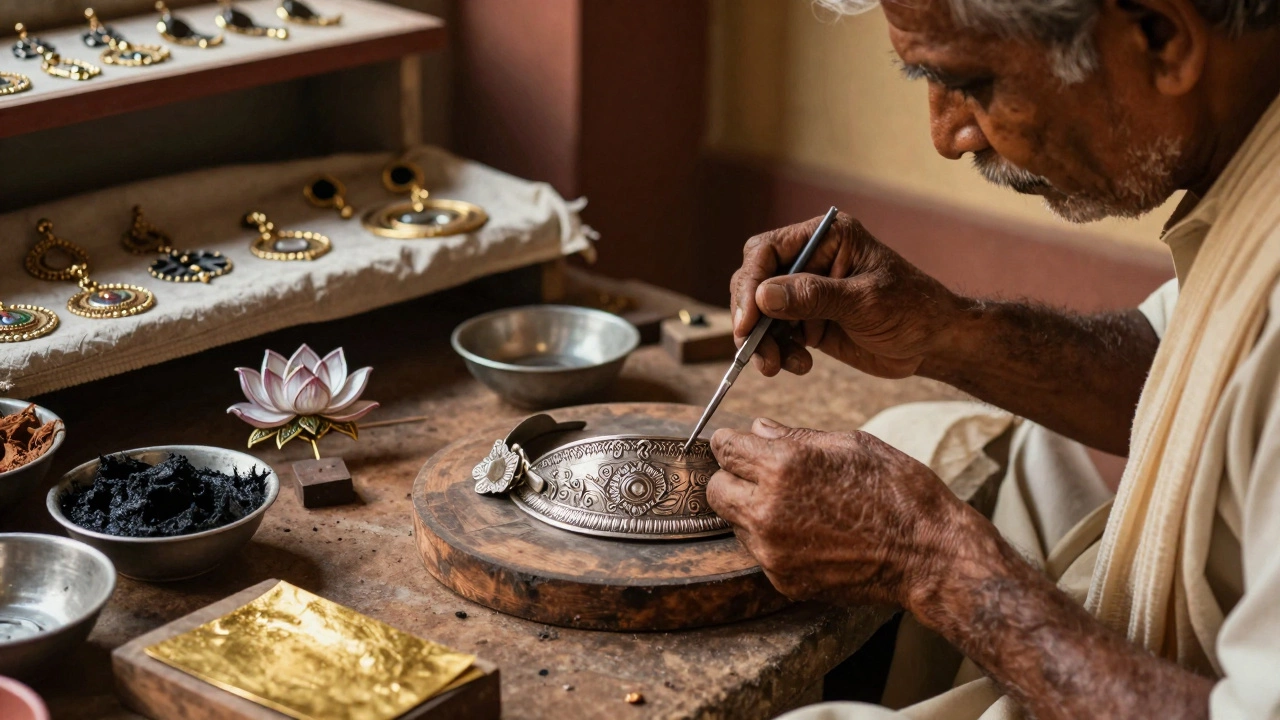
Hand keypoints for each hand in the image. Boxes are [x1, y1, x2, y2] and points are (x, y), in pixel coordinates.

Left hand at [707, 417, 977, 607]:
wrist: (928, 555)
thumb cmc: (898, 491)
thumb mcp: (850, 444)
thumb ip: (794, 437)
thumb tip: (758, 430)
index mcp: (783, 466)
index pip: (723, 448)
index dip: (733, 444)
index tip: (743, 447)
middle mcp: (768, 509)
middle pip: (716, 489)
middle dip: (734, 479)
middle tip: (764, 478)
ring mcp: (772, 550)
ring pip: (736, 523)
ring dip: (754, 512)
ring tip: (799, 508)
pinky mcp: (783, 579)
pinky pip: (760, 553)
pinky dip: (775, 542)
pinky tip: (811, 535)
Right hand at [730, 212, 960, 378]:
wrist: (935, 342)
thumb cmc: (913, 309)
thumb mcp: (865, 301)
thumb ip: (813, 296)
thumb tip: (762, 295)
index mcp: (826, 237)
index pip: (768, 251)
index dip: (750, 284)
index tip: (748, 321)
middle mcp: (810, 260)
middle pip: (755, 281)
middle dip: (751, 318)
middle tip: (753, 349)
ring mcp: (806, 292)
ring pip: (760, 314)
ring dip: (763, 342)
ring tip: (776, 366)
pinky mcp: (806, 321)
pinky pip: (776, 336)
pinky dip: (779, 353)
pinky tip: (800, 365)